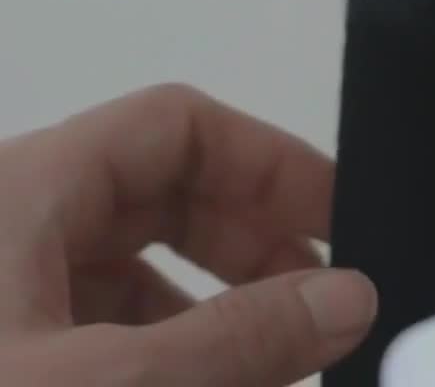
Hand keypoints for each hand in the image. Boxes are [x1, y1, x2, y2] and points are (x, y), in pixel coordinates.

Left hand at [0, 84, 376, 385]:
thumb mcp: (113, 382)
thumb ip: (238, 338)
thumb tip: (348, 297)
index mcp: (22, 190)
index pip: (178, 126)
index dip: (272, 162)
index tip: (343, 217)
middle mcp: (10, 226)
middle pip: (166, 195)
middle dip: (261, 243)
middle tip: (330, 299)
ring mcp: (4, 294)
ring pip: (140, 269)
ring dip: (228, 303)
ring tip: (289, 352)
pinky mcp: (12, 353)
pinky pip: (107, 327)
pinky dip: (178, 348)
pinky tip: (228, 379)